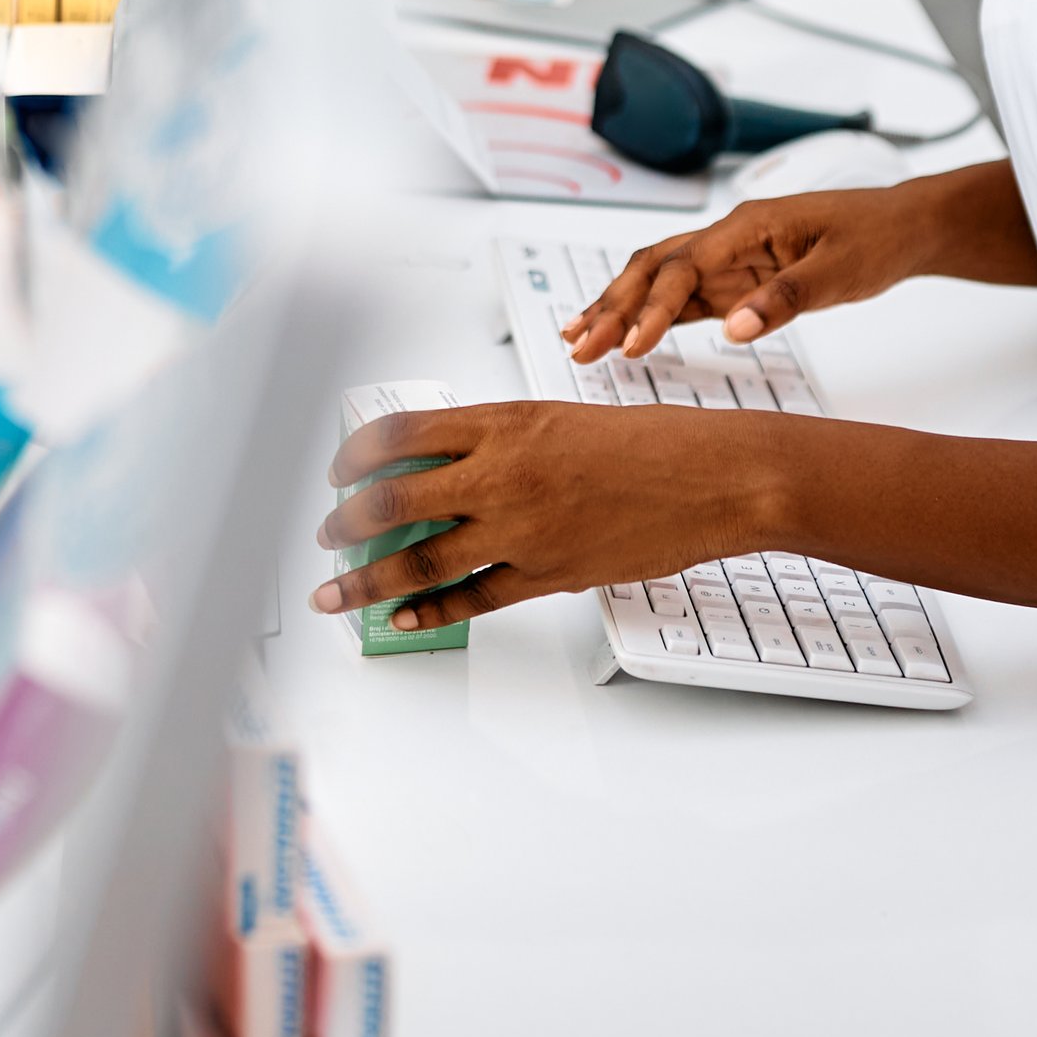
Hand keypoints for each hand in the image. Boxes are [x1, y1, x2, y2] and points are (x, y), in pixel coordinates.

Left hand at [307, 401, 787, 634]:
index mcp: (503, 423)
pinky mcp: (547, 574)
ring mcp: (522, 529)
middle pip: (393, 500)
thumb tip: (437, 465)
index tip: (336, 473)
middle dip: (345, 524)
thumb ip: (495, 440)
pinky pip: (471, 599)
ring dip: (368, 581)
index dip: (355, 456)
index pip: (400, 433)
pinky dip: (429, 612)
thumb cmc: (646, 443)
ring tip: (337, 592)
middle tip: (324, 536)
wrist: (713, 476)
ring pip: (420, 561)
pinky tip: (403, 618)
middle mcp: (502, 474)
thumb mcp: (557, 418)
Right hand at [565, 185, 930, 360]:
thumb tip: (733, 330)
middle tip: (579, 344)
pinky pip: (683, 297)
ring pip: (659, 280)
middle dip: (613, 305)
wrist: (901, 227)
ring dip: (619, 308)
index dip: (654, 307)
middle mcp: (728, 238)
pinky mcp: (736, 280)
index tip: (631, 344)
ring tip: (578, 338)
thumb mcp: (840, 272)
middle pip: (654, 267)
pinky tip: (623, 335)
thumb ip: (786, 301)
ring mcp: (729, 259)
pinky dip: (649, 316)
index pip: (684, 267)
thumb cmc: (874, 238)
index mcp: (747, 225)